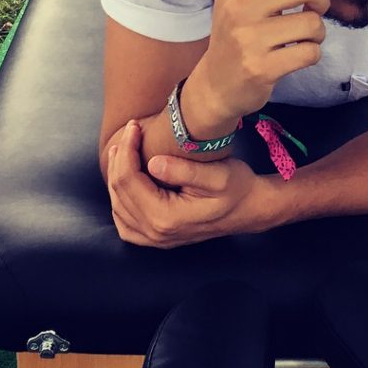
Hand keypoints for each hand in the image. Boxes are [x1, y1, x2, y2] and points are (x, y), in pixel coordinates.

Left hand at [107, 120, 268, 247]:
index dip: (127, 150)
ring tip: (123, 150)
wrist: (250, 209)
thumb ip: (184, 171)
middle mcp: (156, 233)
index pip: (129, 181)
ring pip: (119, 208)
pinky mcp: (158, 238)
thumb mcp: (217, 175)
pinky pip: (126, 224)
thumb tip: (152, 163)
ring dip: (117, 177)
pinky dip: (120, 201)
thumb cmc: (237, 188)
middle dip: (120, 158)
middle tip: (129, 133)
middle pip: (120, 193)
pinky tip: (126, 183)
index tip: (134, 127)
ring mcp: (156, 239)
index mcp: (166, 217)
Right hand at [190, 0, 340, 121]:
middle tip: (312, 10)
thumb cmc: (240, 34)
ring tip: (299, 37)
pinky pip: (310, 52)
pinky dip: (310, 53)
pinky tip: (293, 55)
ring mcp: (248, 38)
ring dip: (316, 31)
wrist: (216, 84)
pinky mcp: (261, 67)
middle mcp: (237, 5)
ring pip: (313, 22)